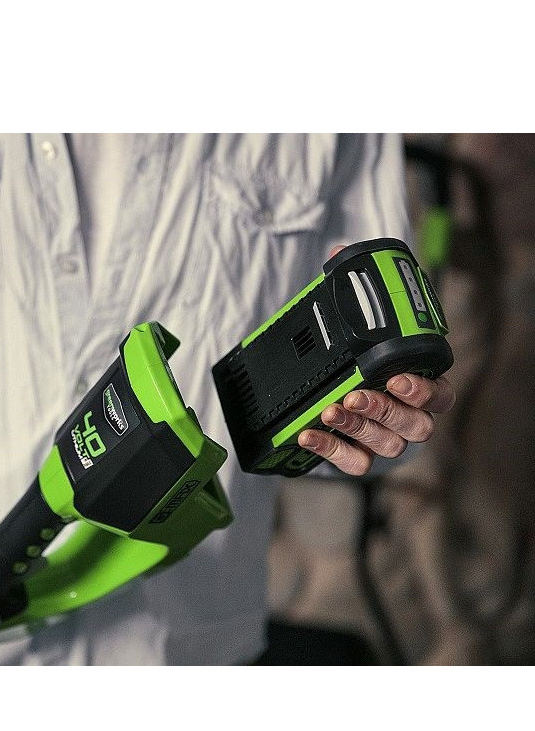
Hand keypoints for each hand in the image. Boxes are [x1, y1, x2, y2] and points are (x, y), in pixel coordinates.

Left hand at [297, 245, 455, 475]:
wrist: (322, 397)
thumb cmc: (352, 358)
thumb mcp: (349, 323)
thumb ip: (351, 291)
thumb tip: (338, 252)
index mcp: (417, 385)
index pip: (439, 393)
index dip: (423, 389)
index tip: (396, 377)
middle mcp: (406, 416)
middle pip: (416, 423)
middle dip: (385, 408)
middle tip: (355, 393)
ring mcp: (383, 440)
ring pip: (388, 444)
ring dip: (358, 427)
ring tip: (330, 409)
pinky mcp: (357, 456)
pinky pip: (354, 461)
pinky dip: (331, 449)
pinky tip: (309, 433)